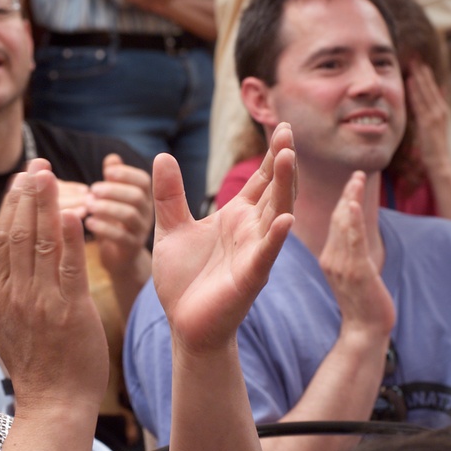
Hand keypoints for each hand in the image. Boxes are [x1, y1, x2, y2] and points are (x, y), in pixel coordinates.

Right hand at [0, 160, 107, 414]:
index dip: (12, 206)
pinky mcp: (70, 312)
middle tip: (36, 165)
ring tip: (48, 174)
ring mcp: (43, 302)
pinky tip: (73, 213)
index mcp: (4, 296)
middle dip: (27, 195)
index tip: (21, 181)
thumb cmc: (37, 371)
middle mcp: (18, 294)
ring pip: (41, 243)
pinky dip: (70, 239)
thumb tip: (3, 275)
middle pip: (18, 233)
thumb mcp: (7, 330)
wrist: (53, 405)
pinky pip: (69, 269)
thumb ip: (8, 297)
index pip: (4, 239)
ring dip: (45, 204)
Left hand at [85, 154, 153, 275]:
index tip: (108, 172)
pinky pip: (121, 237)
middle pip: (137, 196)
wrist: (118, 259)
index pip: (143, 181)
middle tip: (93, 189)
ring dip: (107, 207)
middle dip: (114, 190)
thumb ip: (113, 180)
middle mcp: (146, 214)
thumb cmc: (113, 223)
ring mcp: (140, 232)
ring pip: (130, 215)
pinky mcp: (130, 249)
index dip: (127, 173)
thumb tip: (112, 159)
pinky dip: (104, 227)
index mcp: (142, 198)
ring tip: (88, 205)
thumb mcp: (113, 200)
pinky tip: (89, 222)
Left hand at [153, 124, 295, 350]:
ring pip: (275, 215)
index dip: (271, 156)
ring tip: (289, 158)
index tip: (280, 126)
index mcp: (235, 218)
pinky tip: (286, 219)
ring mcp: (254, 253)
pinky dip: (275, 237)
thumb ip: (168, 195)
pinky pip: (266, 254)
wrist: (185, 324)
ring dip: (283, 188)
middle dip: (282, 162)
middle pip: (273, 190)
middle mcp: (251, 231)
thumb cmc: (184, 280)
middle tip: (287, 131)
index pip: (260, 181)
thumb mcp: (170, 230)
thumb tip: (162, 155)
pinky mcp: (250, 277)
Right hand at [318, 171, 394, 335]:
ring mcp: (341, 265)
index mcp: (329, 258)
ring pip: (345, 225)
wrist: (365, 332)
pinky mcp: (355, 272)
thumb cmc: (364, 305)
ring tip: (357, 179)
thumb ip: (352, 255)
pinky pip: (353, 242)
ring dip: (351, 199)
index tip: (353, 180)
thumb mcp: (354, 275)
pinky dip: (353, 221)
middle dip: (348, 193)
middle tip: (357, 172)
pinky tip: (354, 204)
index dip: (345, 200)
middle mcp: (331, 258)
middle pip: (339, 219)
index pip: (337, 223)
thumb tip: (356, 240)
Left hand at [405, 60, 450, 174]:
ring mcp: (435, 115)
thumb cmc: (433, 147)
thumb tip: (431, 98)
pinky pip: (420, 103)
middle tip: (415, 55)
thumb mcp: (433, 126)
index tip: (420, 62)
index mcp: (440, 110)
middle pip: (430, 86)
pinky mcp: (428, 122)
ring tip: (413, 62)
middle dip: (422, 70)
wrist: (439, 162)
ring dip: (419, 76)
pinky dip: (415, 91)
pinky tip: (410, 80)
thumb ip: (431, 111)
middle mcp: (440, 109)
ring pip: (426, 91)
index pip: (432, 88)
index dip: (426, 75)